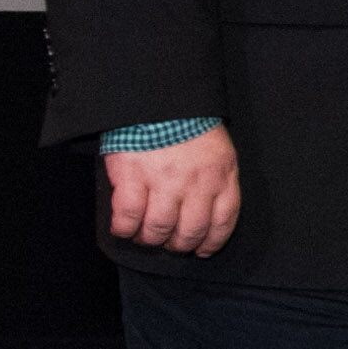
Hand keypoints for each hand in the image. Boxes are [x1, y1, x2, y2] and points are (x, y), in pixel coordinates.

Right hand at [104, 126, 240, 256]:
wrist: (158, 98)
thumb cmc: (189, 123)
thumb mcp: (218, 150)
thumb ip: (217, 178)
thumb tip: (209, 209)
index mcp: (221, 175)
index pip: (223, 220)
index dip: (212, 241)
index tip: (203, 250)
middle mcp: (196, 183)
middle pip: (191, 230)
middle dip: (180, 244)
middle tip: (170, 244)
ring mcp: (164, 182)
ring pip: (159, 228)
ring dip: (151, 239)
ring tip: (146, 237)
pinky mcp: (133, 177)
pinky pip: (128, 216)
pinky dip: (125, 228)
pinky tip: (124, 229)